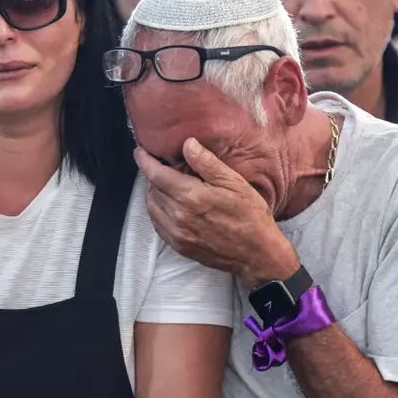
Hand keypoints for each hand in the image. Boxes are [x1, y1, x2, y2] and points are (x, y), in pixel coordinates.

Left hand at [137, 141, 298, 286]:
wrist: (257, 254)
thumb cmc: (250, 216)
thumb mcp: (234, 183)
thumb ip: (207, 163)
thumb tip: (187, 144)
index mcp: (191, 197)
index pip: (156, 175)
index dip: (145, 161)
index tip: (140, 152)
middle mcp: (178, 216)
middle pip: (153, 190)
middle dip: (152, 175)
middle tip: (159, 165)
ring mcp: (177, 234)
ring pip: (152, 208)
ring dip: (154, 193)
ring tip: (164, 184)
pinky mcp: (179, 246)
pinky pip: (158, 225)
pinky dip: (158, 211)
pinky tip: (169, 205)